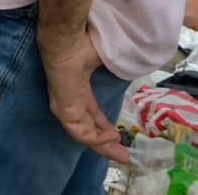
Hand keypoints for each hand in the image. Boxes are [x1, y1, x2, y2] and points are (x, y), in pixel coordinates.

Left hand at [38, 31, 129, 164]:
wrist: (68, 42)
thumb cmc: (86, 47)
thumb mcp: (106, 65)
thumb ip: (116, 73)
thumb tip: (134, 67)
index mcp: (79, 91)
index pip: (91, 116)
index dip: (105, 129)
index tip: (119, 138)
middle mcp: (71, 101)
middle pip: (89, 129)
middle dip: (107, 144)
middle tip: (124, 157)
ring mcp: (65, 106)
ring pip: (84, 134)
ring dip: (103, 146)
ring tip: (121, 154)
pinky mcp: (63, 109)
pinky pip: (80, 131)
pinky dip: (96, 139)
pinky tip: (111, 139)